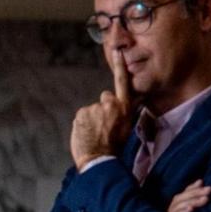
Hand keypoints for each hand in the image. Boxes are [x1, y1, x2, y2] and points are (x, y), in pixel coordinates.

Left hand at [72, 51, 135, 170]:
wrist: (99, 159)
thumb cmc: (115, 147)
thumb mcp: (128, 128)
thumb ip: (124, 112)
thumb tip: (129, 103)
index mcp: (124, 107)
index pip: (122, 82)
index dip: (119, 66)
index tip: (116, 52)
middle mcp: (109, 104)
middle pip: (105, 98)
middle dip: (104, 108)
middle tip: (105, 125)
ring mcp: (93, 108)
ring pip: (92, 110)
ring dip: (92, 118)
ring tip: (96, 133)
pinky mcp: (80, 114)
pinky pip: (82, 116)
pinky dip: (83, 123)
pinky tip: (87, 134)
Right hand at [166, 178, 210, 211]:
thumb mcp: (189, 209)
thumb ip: (192, 195)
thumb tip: (200, 180)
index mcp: (175, 206)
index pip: (184, 194)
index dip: (193, 188)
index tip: (206, 185)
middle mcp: (171, 210)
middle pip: (181, 198)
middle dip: (196, 193)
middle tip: (209, 190)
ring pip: (179, 206)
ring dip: (193, 201)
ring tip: (205, 199)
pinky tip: (191, 209)